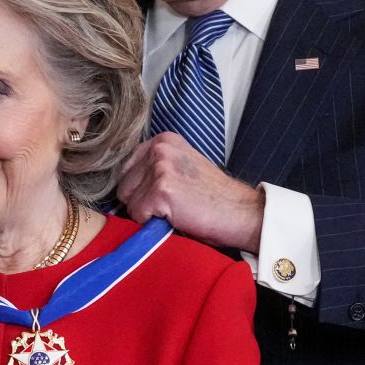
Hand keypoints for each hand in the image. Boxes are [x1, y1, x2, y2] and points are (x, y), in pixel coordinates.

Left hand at [117, 133, 265, 251]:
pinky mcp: (161, 190)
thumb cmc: (212, 197)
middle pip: (123, 185)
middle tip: (171, 206)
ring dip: (147, 213)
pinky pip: (138, 215)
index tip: (164, 196)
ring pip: (129, 202)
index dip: (140, 189)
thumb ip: (155, 167)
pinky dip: (153, 224)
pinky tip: (176, 217)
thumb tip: (124, 186)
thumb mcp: (181, 168)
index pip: (126, 169)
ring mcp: (160, 167)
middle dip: (141, 202)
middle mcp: (160, 148)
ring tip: (174, 211)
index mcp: (163, 140)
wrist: (240, 212)